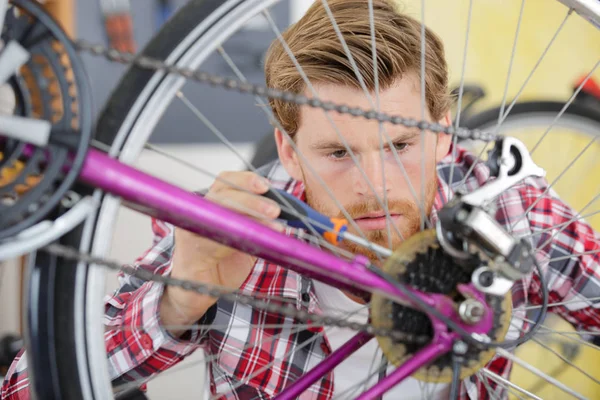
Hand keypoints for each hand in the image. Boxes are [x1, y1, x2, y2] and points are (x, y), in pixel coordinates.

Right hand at [159, 171, 281, 335]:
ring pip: (220, 215)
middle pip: (223, 196)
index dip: (244, 180)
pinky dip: (241, 240)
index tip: (265, 185)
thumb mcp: (243, 234)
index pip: (225, 181)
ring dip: (250, 219)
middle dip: (252, 200)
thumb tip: (282, 209)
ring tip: (274, 227)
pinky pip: (217, 242)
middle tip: (274, 210)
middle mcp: (200, 212)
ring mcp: (192, 230)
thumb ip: (255, 220)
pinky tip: (259, 242)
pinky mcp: (192, 251)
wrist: (200, 289)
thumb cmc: (222, 260)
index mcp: (212, 203)